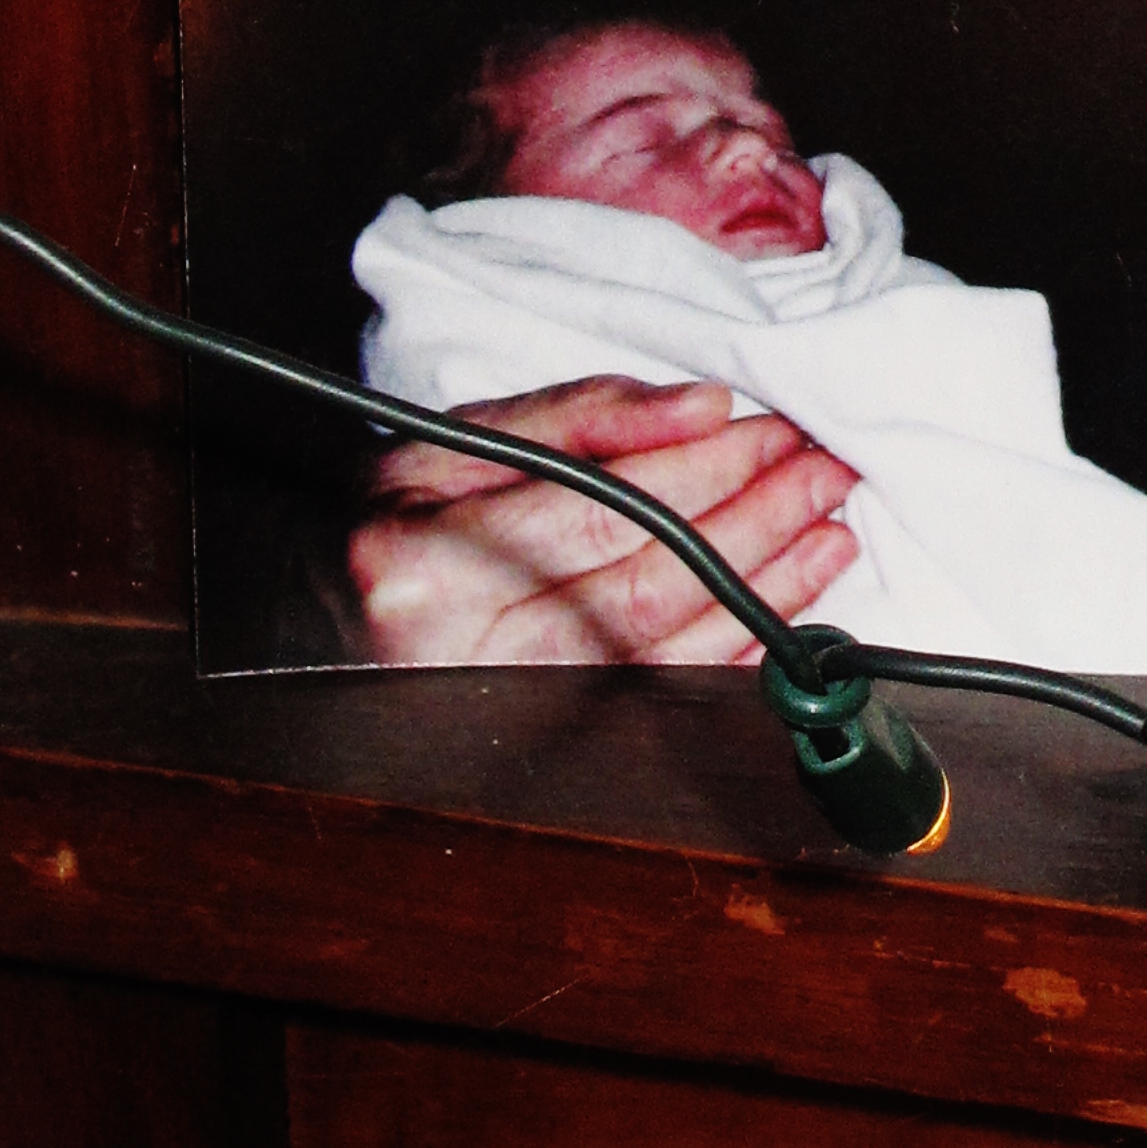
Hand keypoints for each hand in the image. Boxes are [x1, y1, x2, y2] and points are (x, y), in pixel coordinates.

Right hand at [351, 375, 861, 666]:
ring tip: (827, 522)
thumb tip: (702, 406)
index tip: (770, 424)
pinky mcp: (547, 741)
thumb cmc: (395, 524)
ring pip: (666, 636)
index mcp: (422, 548)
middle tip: (821, 466)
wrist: (319, 628)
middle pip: (645, 571)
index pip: (598, 500)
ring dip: (768, 578)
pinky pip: (664, 692)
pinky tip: (795, 600)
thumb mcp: (455, 444)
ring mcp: (501, 702)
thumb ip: (578, 415)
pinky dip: (743, 644)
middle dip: (754, 512)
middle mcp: (454, 637)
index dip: (700, 464)